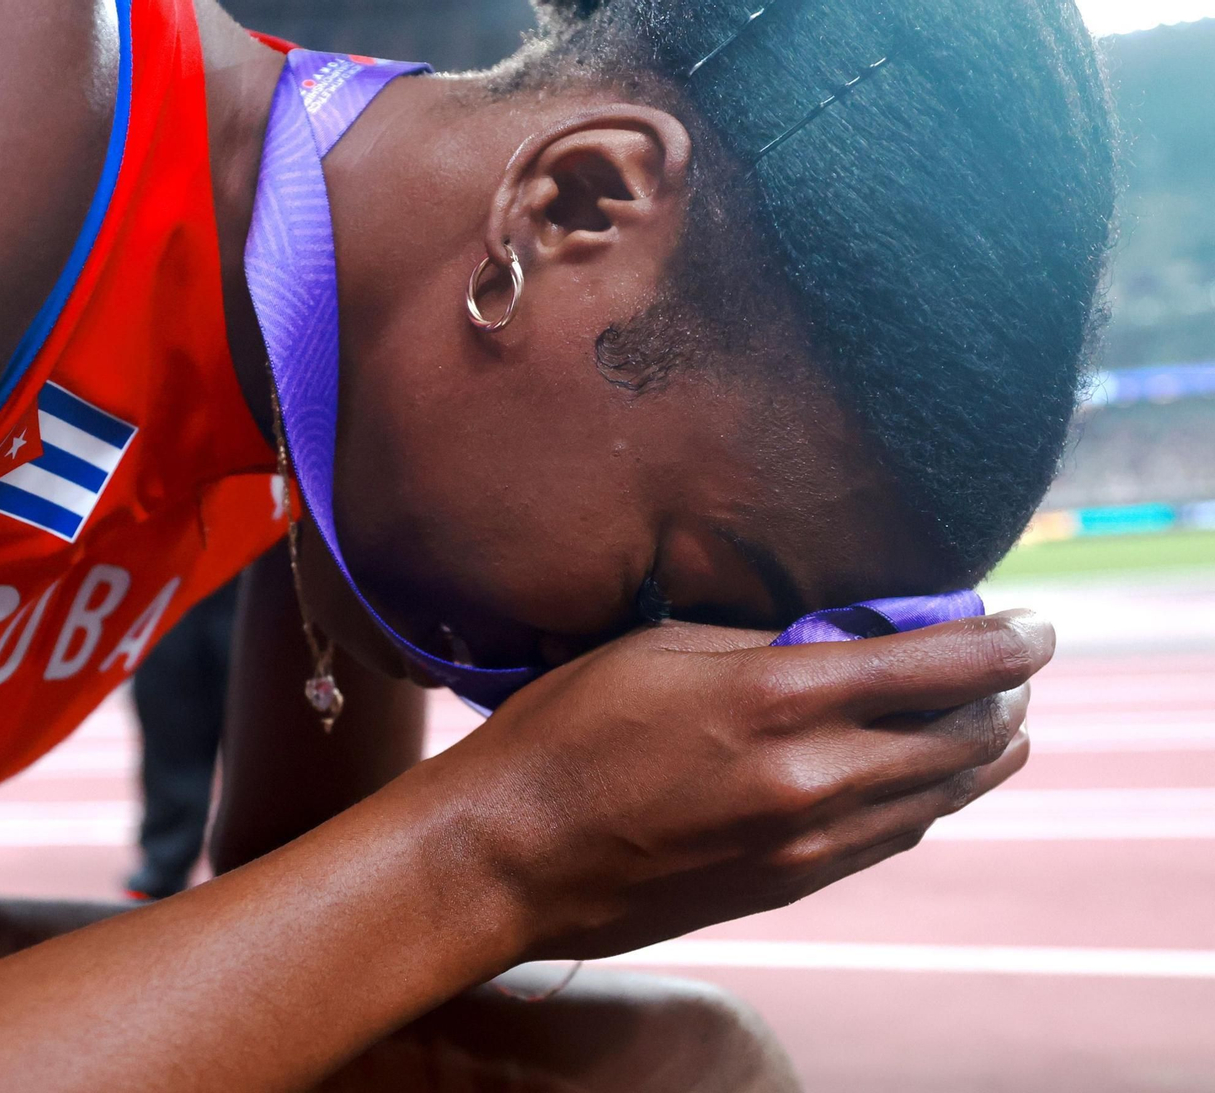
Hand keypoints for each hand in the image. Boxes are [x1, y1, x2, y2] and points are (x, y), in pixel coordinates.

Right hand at [436, 610, 1048, 959]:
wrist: (513, 855)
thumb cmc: (563, 733)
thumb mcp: (655, 649)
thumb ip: (759, 643)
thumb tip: (836, 639)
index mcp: (776, 698)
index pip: (935, 668)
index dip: (1001, 644)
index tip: (1032, 626)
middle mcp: (810, 775)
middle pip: (957, 736)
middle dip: (1003, 697)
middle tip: (1016, 668)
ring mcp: (805, 840)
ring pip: (938, 797)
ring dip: (983, 755)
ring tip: (1001, 723)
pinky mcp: (788, 883)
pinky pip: (892, 839)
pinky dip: (931, 801)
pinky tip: (933, 783)